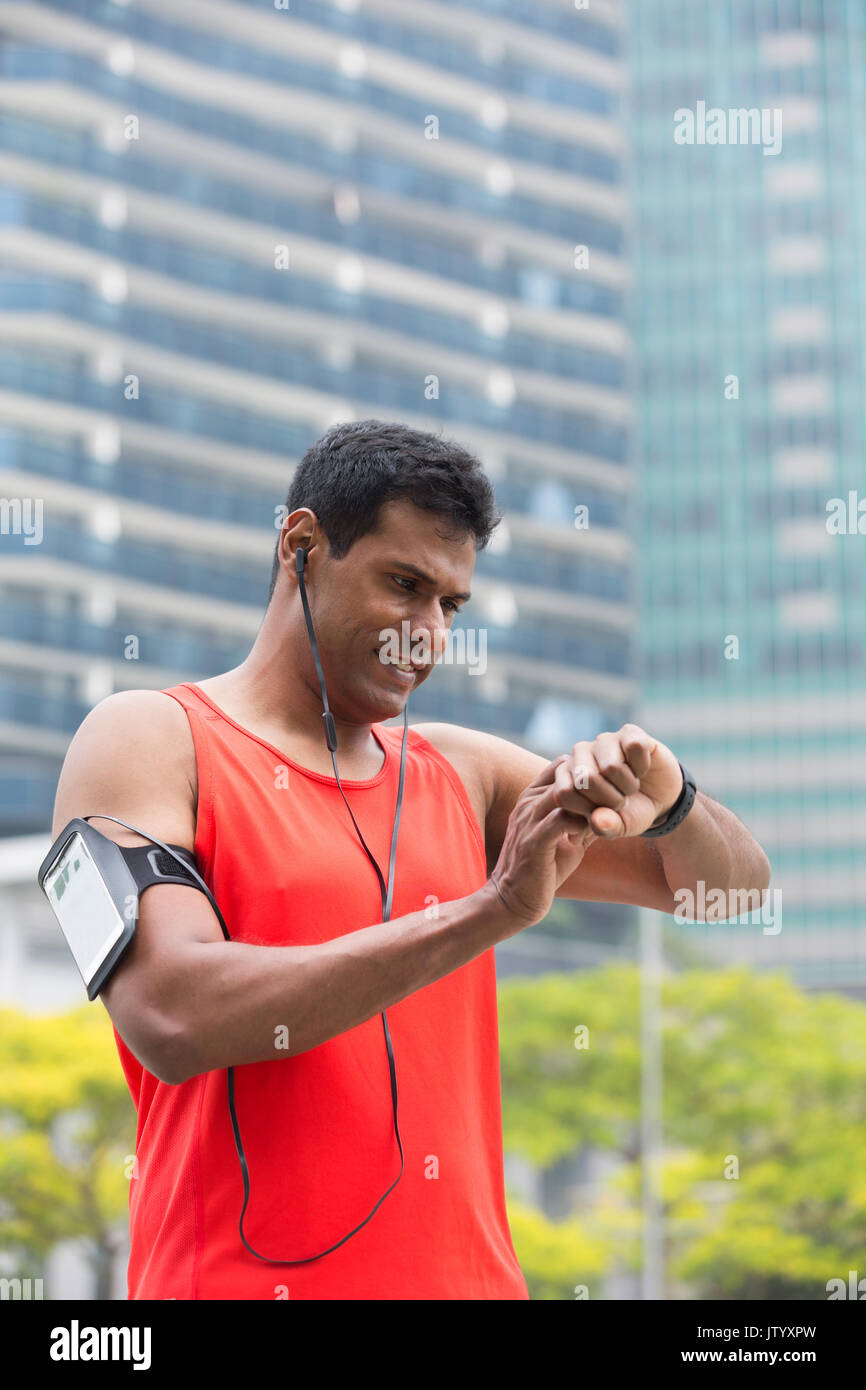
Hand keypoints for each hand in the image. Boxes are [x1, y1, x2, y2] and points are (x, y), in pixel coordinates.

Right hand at [486, 757, 600, 931]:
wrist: (514, 900)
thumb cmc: (542, 869)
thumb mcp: (566, 838)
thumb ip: (583, 820)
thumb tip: (609, 809)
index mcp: (533, 797)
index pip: (563, 764)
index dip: (589, 771)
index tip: (610, 789)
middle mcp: (528, 801)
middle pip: (567, 770)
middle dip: (596, 782)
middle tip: (617, 797)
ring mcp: (528, 819)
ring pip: (567, 791)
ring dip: (593, 800)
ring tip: (610, 814)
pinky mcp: (534, 840)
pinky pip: (563, 818)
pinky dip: (584, 821)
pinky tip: (592, 833)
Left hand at [552, 724, 682, 838]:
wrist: (658, 798)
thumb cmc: (630, 812)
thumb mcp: (618, 827)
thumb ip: (605, 827)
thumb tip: (597, 821)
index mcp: (567, 776)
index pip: (564, 793)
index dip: (587, 810)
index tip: (602, 814)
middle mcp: (580, 753)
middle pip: (586, 779)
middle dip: (611, 799)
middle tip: (621, 800)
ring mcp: (603, 740)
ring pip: (612, 766)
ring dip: (629, 785)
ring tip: (631, 786)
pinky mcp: (628, 732)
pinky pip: (634, 748)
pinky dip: (643, 766)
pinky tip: (641, 768)